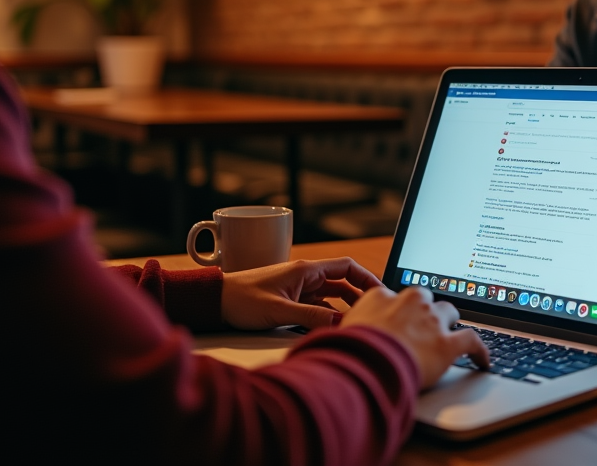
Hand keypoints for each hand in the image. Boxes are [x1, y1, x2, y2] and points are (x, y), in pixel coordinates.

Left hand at [221, 257, 381, 330]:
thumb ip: (312, 318)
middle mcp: (305, 276)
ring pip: (330, 296)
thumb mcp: (280, 311)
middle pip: (343, 283)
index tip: (381, 292)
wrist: (215, 302)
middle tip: (374, 313)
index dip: (367, 277)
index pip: (347, 267)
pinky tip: (332, 329)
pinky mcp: (289, 300)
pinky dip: (327, 316)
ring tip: (357, 323)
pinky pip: (316, 306)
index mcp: (306, 270)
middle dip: (360, 296)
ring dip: (344, 308)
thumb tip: (341, 324)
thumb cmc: (242, 300)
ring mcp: (298, 288)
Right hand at [340, 286, 488, 388]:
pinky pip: (472, 341)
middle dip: (425, 310)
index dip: (398, 310)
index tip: (399, 319)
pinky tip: (483, 359)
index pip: (395, 296)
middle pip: (425, 298)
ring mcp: (431, 320)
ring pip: (449, 313)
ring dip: (448, 323)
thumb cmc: (349, 353)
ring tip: (449, 335)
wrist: (365, 367)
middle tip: (422, 327)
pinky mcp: (448, 343)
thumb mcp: (343, 331)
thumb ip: (354, 325)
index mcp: (381, 295)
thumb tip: (351, 335)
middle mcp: (410, 302)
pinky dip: (480, 350)